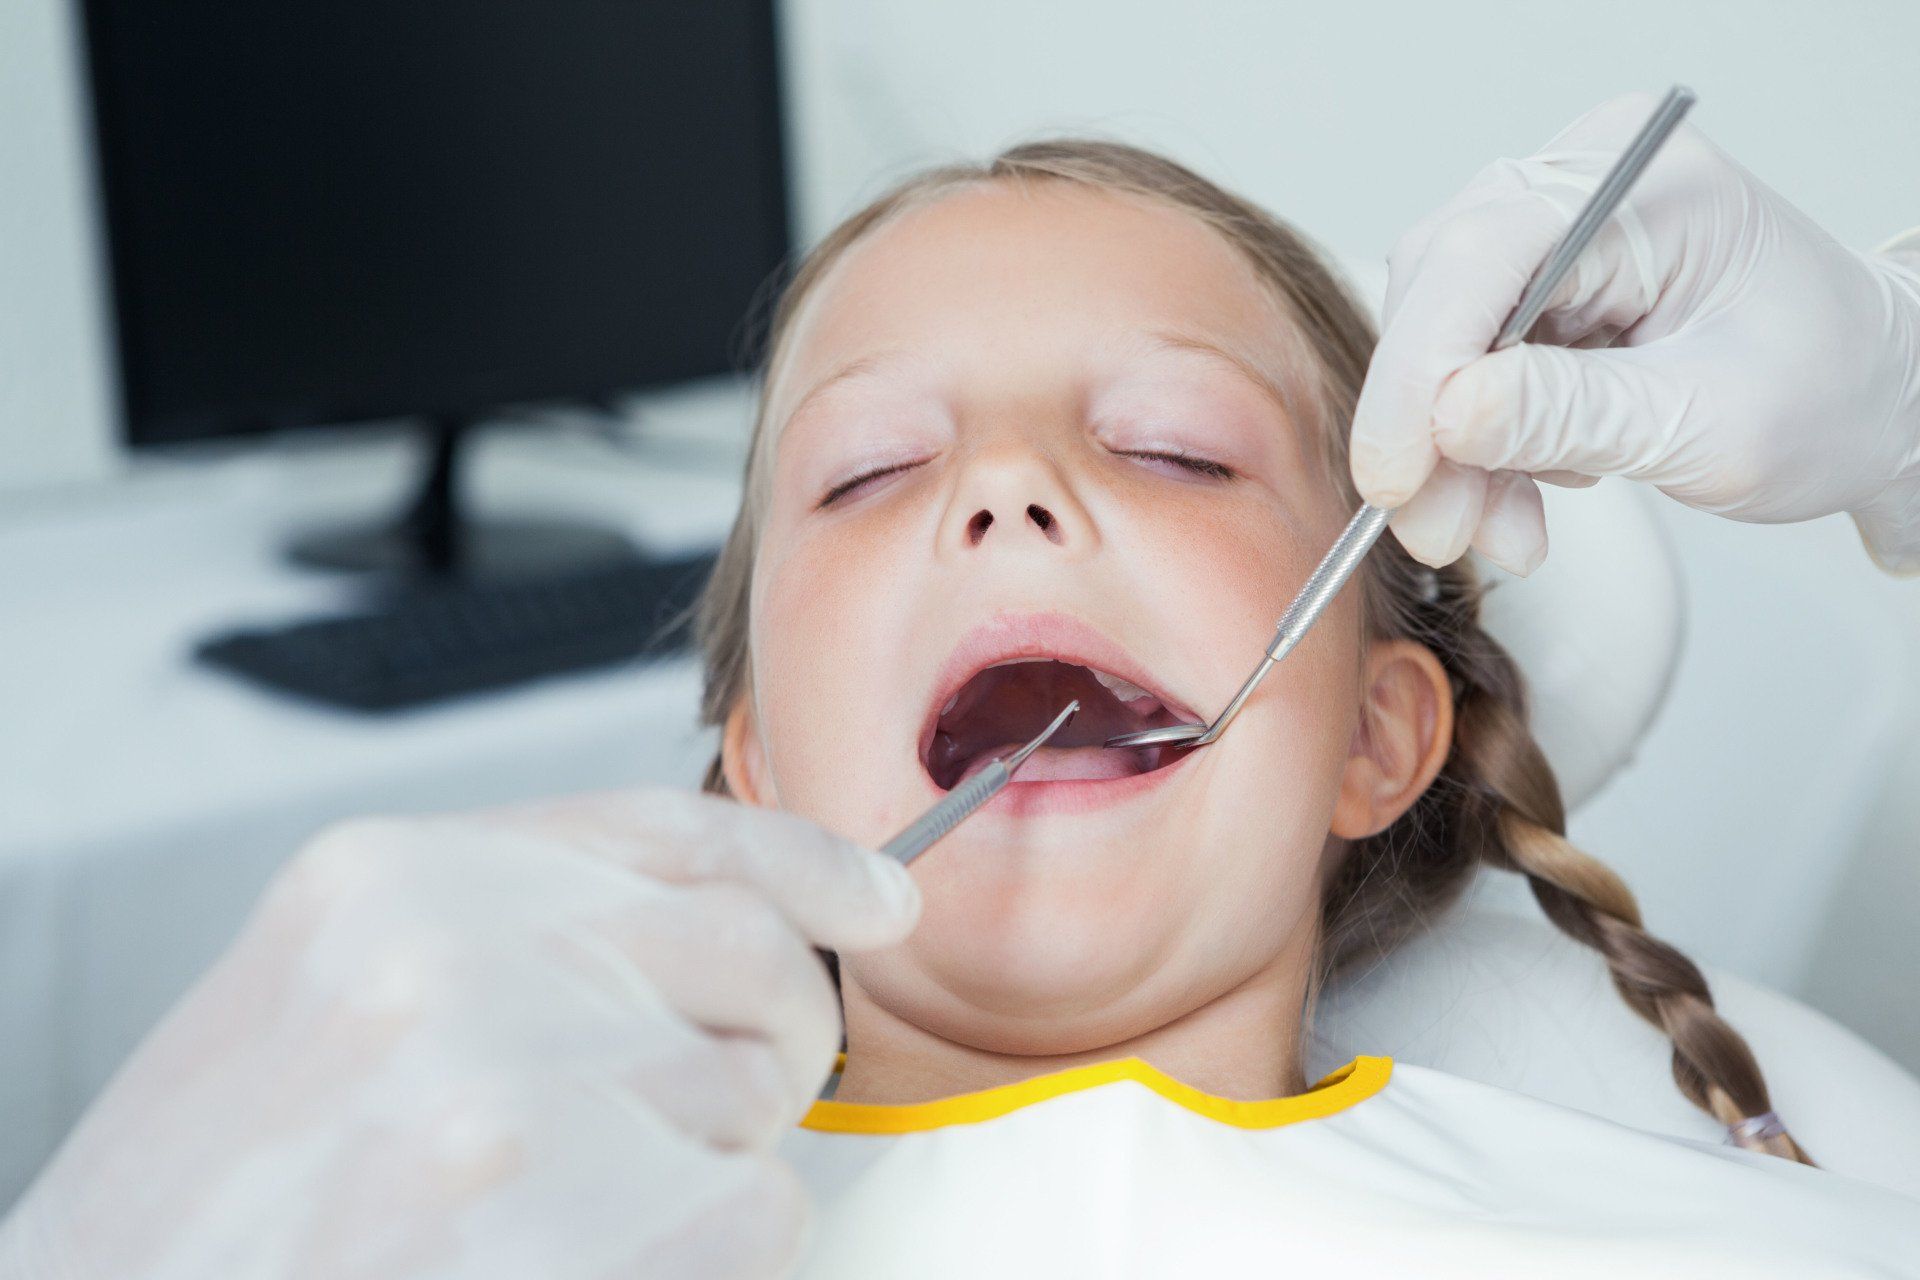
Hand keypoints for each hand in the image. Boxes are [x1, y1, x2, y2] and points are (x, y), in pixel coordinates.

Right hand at [0, 788, 917, 1278]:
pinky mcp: (567, 1242)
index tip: (877, 892)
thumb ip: (502, 931)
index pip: (666, 827)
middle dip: (774, 1029)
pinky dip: (705, 1247)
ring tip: (564, 1205)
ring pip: (753, 1097)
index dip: (804, 859)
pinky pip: (757, 1211)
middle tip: (711, 1096)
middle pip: (750, 955)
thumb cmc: (211, 1206)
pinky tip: (587, 1263)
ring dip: (704, 1159)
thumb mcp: (321, 1001)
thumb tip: (721, 915)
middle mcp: (448, 968)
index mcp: (385, 884)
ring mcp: (505, 1107)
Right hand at [1350, 91, 1919, 574]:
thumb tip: (1446, 416)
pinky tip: (1515, 500)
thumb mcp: (1708, 424)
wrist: (1869, 402)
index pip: (1484, 253)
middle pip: (1441, 293)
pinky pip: (1460, 371)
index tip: (1396, 476)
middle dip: (1426, 426)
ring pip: (1436, 341)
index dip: (1420, 370)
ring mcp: (1552, 236)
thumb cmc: (1827, 392)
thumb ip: (1571, 416)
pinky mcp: (1536, 293)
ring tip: (1500, 531)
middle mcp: (1583, 188)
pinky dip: (1471, 451)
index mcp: (1644, 183)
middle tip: (1439, 529)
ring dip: (1447, 453)